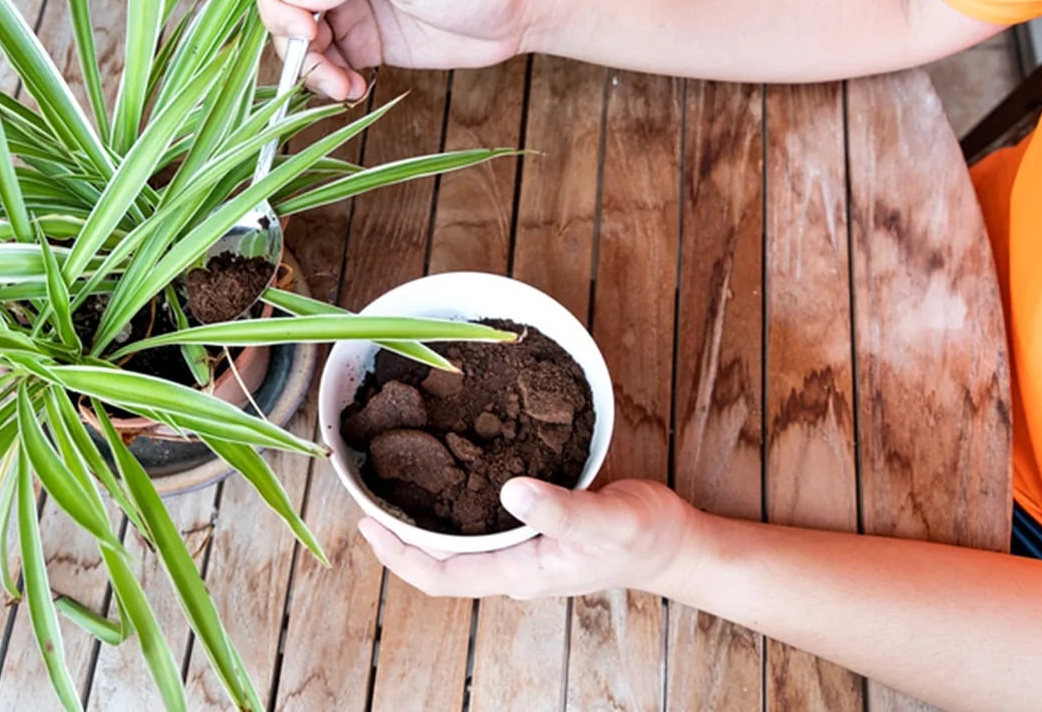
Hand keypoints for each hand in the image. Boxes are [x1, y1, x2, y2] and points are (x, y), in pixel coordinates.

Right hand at [254, 0, 535, 99]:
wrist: (521, 9)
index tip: (304, 29)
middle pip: (286, 9)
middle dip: (294, 45)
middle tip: (324, 71)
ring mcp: (356, 10)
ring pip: (305, 44)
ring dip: (314, 71)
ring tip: (345, 90)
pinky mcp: (371, 45)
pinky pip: (332, 65)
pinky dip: (333, 83)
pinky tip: (355, 92)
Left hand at [358, 477, 701, 598]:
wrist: (675, 543)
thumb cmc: (644, 537)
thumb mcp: (607, 521)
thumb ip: (561, 509)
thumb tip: (510, 492)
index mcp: (519, 571)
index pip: (442, 576)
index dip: (399, 556)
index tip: (366, 525)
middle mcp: (512, 563)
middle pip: (440, 558)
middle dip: (400, 531)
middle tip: (368, 489)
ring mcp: (522, 547)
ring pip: (457, 538)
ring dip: (424, 514)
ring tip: (396, 474)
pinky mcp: (534, 525)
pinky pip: (481, 518)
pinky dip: (456, 497)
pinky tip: (452, 465)